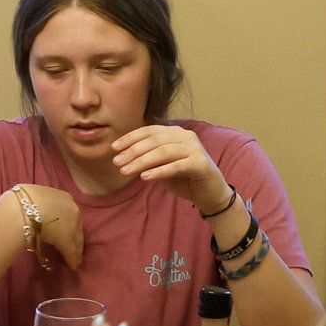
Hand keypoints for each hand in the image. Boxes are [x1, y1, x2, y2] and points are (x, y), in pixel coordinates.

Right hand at [4, 184, 85, 269]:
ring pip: (76, 241)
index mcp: (65, 197)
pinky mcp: (66, 241)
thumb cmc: (24, 200)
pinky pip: (71, 252)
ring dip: (75, 251)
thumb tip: (35, 210)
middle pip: (77, 227)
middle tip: (76, 248)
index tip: (69, 231)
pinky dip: (72, 259)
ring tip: (75, 260)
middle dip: (76, 238)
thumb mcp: (36, 197)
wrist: (23, 209)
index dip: (70, 224)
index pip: (71, 213)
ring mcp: (71, 226)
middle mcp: (73, 210)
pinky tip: (72, 265)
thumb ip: (41, 204)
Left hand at [109, 124, 224, 212]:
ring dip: (142, 161)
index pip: (150, 131)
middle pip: (155, 140)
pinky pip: (176, 166)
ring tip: (125, 171)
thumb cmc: (184, 178)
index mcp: (176, 133)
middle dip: (133, 151)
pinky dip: (159, 171)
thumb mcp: (162, 166)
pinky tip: (145, 177)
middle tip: (117, 162)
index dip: (131, 138)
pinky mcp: (200, 164)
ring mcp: (195, 149)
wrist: (210, 194)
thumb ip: (148, 159)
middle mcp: (186, 136)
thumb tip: (123, 157)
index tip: (114, 148)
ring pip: (163, 152)